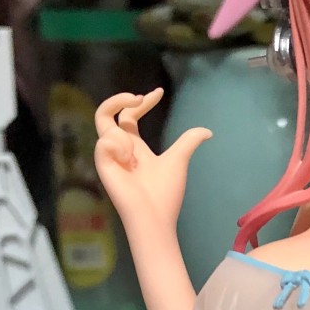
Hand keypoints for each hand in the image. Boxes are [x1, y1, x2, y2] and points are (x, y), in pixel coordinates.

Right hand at [93, 90, 210, 235]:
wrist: (156, 217)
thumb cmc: (165, 193)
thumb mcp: (179, 159)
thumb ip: (188, 142)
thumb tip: (207, 131)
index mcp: (134, 146)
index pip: (128, 115)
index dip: (140, 102)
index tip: (157, 93)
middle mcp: (118, 149)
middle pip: (105, 113)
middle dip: (118, 99)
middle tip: (139, 98)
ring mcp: (109, 156)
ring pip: (104, 124)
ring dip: (123, 134)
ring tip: (135, 158)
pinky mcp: (103, 165)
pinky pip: (103, 142)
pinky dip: (119, 147)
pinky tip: (129, 163)